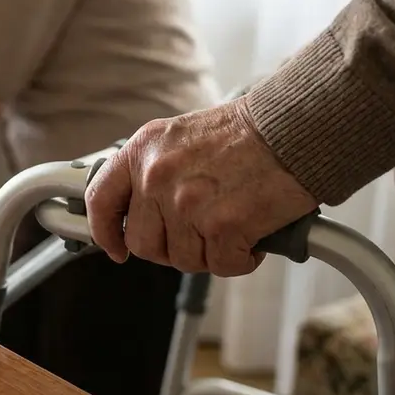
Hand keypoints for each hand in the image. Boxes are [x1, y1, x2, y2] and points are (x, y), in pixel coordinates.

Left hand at [84, 98, 317, 276]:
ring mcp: (187, 203)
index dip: (105, 232)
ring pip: (183, 259)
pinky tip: (253, 235)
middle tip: (200, 235)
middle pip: (143, 243)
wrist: (294, 128)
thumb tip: (138, 212)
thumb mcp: (180, 137)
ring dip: (210, 253)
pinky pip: (222, 265)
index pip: (101, 200)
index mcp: (143, 151)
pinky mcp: (222, 226)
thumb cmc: (246, 134)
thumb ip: (153, 170)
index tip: (115, 247)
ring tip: (232, 226)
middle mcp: (157, 177)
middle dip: (171, 248)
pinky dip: (241, 259)